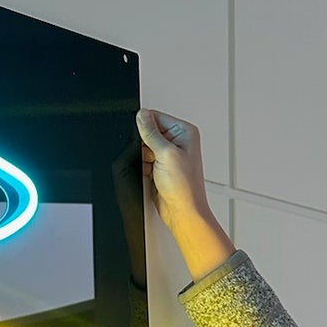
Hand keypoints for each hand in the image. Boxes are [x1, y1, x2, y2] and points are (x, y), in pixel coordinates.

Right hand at [134, 110, 233, 280]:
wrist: (182, 212)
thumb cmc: (185, 187)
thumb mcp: (166, 154)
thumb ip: (151, 133)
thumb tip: (141, 115)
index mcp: (184, 132)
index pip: (156, 116)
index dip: (145, 125)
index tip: (141, 136)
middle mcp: (178, 141)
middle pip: (148, 132)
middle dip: (143, 144)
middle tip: (151, 156)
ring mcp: (168, 155)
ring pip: (143, 147)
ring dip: (143, 157)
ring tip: (154, 168)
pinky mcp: (160, 166)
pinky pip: (142, 160)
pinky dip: (142, 166)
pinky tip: (150, 174)